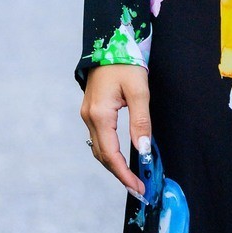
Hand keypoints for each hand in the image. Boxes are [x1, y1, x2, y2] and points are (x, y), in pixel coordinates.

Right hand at [81, 64, 151, 194]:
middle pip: (102, 156)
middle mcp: (89, 118)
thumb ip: (140, 121)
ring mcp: (88, 115)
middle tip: (139, 189)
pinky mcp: (91, 112)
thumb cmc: (125, 63)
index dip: (124, 174)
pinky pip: (99, 139)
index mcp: (100, 115)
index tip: (139, 187)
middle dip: (120, 175)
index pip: (111, 155)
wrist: (109, 43)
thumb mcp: (139, 91)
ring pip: (99, 149)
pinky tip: (122, 159)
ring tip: (133, 179)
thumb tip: (144, 149)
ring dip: (114, 166)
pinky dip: (110, 153)